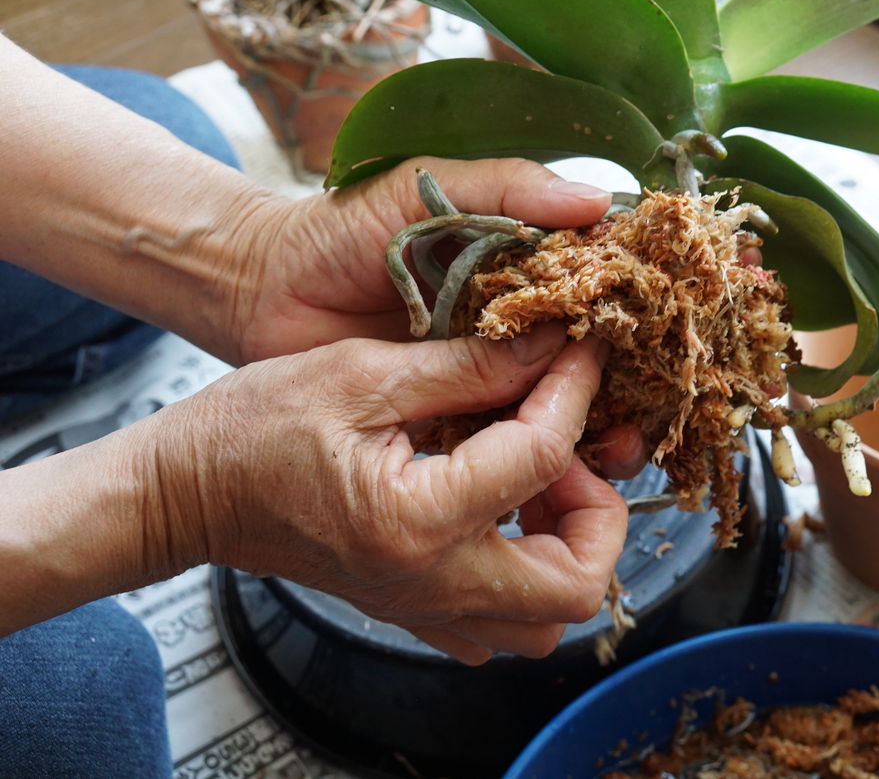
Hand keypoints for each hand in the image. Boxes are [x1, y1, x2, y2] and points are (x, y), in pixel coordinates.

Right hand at [142, 325, 626, 663]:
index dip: (575, 393)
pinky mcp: (414, 609)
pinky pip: (500, 623)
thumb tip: (547, 347)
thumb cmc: (252, 428)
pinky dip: (526, 571)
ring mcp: (423, 608)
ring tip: (537, 478)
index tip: (582, 355)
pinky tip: (503, 511)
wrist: (187, 491)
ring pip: (546, 619)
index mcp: (416, 519)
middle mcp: (429, 582)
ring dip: (566, 545)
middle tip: (569, 451)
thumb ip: (466, 365)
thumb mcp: (361, 373)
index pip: (544, 459)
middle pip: (575, 584)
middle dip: (598, 509)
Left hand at [223, 155, 646, 477]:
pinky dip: (533, 464)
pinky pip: (499, 443)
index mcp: (520, 268)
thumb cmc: (342, 228)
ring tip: (613, 455)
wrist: (259, 288)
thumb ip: (508, 189)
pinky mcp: (445, 418)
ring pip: (555, 412)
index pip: (596, 293)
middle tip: (641, 419)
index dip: (635, 315)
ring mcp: (480, 376)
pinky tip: (563, 479)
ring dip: (593, 435)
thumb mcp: (430, 189)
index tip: (665, 334)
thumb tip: (599, 200)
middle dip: (624, 395)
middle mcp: (511, 327)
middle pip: (589, 365)